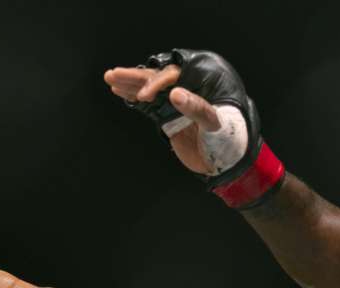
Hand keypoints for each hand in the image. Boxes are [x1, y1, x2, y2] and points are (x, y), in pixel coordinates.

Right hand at [104, 49, 285, 208]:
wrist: (225, 163)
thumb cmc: (228, 140)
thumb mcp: (215, 123)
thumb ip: (197, 108)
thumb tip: (176, 93)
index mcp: (200, 86)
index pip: (173, 76)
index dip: (156, 83)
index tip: (143, 96)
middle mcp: (186, 92)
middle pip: (156, 78)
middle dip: (135, 76)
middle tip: (113, 73)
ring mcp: (175, 106)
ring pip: (148, 91)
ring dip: (129, 84)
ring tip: (110, 78)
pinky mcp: (168, 119)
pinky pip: (148, 106)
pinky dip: (133, 100)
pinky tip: (119, 92)